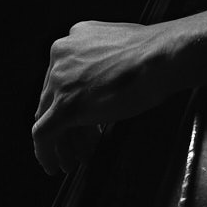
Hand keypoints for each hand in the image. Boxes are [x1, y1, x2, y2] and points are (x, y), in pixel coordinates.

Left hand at [32, 10, 206, 174]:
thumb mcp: (122, 50)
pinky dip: (45, 152)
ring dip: (60, 142)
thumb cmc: (156, 55)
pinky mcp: (65, 106)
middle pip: (53, 98)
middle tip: (76, 147)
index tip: (83, 122)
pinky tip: (54, 167)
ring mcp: (60, 80)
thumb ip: (105, 65)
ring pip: (47, 117)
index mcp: (74, 39)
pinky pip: (43, 134)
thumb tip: (106, 86)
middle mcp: (61, 55)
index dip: (72, 103)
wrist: (162, 58)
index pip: (63, 78)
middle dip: (67, 126)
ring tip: (71, 162)